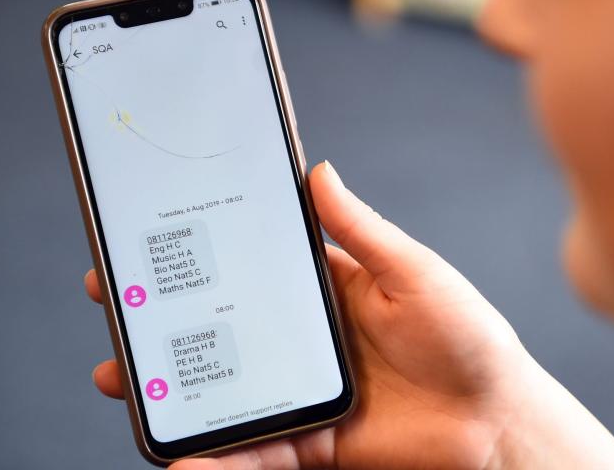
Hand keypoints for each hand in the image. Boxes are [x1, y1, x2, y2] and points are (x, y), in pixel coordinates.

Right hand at [86, 162, 613, 468]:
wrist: (496, 419)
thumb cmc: (466, 336)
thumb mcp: (413, 271)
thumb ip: (361, 230)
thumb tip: (318, 172)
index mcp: (326, 291)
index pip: (251, 266)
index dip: (201, 254)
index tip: (150, 238)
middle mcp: (305, 342)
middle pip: (221, 328)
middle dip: (165, 318)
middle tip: (117, 302)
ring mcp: (302, 393)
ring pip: (222, 391)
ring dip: (171, 387)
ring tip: (123, 377)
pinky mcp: (311, 443)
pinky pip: (255, 454)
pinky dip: (218, 458)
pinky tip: (187, 456)